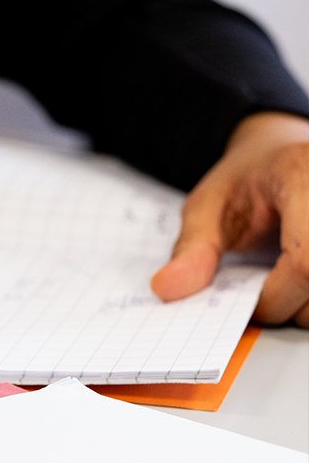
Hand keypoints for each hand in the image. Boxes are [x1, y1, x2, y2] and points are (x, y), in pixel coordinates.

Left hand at [150, 111, 308, 325]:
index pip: (304, 265)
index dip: (274, 298)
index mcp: (301, 178)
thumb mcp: (205, 208)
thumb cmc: (246, 181)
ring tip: (282, 279)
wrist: (278, 157)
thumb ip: (190, 250)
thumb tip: (166, 288)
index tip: (248, 304)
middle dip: (290, 305)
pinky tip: (299, 278)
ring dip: (306, 303)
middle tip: (262, 291)